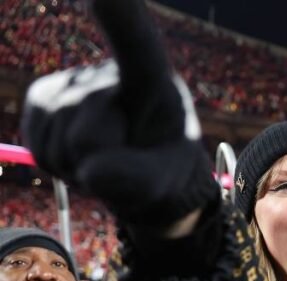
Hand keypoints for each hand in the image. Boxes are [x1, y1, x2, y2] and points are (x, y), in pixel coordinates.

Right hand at [21, 0, 217, 225]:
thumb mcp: (167, 180)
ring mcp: (69, 82)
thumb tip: (92, 172)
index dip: (119, 12)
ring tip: (109, 153)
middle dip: (105, 162)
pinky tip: (82, 152)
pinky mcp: (42, 100)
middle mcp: (106, 70)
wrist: (143, 172)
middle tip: (128, 154)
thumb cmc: (164, 166)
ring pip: (62, 145)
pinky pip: (41, 148)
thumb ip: (139, 179)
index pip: (135, 40)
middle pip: (87, 136)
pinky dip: (62, 164)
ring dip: (83, 164)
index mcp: (152, 79)